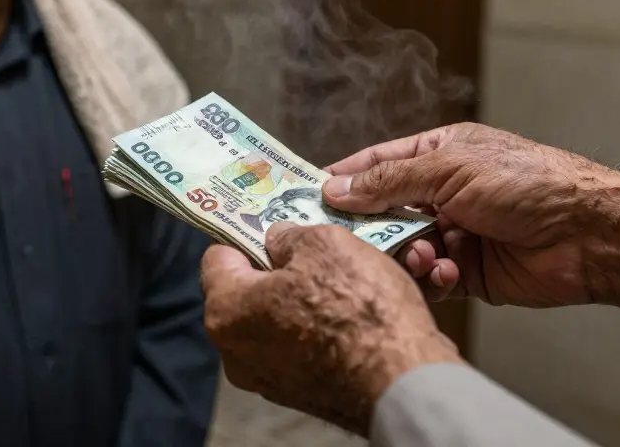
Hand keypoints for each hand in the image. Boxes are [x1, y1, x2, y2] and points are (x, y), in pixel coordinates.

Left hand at [200, 222, 460, 436]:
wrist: (402, 382)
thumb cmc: (358, 309)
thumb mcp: (325, 244)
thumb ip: (289, 236)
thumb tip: (279, 241)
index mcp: (226, 310)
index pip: (217, 257)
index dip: (246, 234)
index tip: (271, 225)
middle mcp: (235, 352)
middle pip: (246, 292)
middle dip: (276, 269)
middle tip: (312, 251)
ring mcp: (266, 379)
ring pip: (275, 321)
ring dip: (300, 300)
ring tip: (339, 282)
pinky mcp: (299, 395)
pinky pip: (298, 348)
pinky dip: (317, 331)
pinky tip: (350, 316)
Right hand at [323, 123, 619, 308]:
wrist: (588, 234)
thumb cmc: (528, 184)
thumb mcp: (449, 170)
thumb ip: (388, 181)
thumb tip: (336, 189)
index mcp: (439, 155)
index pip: (376, 164)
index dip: (342, 180)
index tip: (305, 197)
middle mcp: (444, 192)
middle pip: (384, 211)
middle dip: (368, 228)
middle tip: (345, 243)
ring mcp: (456, 232)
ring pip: (404, 249)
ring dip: (405, 255)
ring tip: (420, 256)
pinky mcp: (468, 272)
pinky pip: (430, 279)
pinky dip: (430, 279)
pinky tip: (444, 274)